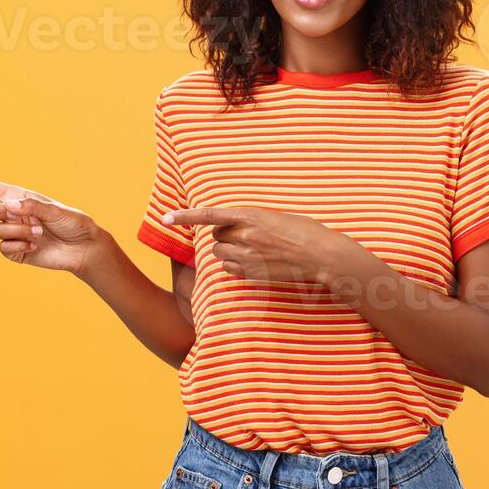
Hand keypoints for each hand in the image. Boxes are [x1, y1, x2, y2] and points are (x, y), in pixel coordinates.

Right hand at [0, 170, 105, 273]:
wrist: (82, 248)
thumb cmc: (73, 222)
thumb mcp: (56, 210)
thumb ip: (33, 206)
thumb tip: (10, 205)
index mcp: (17, 197)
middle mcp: (11, 213)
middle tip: (17, 215)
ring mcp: (12, 233)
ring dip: (16, 231)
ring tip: (38, 234)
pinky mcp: (15, 251)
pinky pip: (4, 248)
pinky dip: (18, 246)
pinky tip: (34, 246)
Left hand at [159, 206, 370, 286]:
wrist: (322, 256)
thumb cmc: (304, 231)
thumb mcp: (275, 217)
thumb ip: (250, 220)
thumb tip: (232, 226)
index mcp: (251, 215)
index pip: (210, 215)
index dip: (185, 216)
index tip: (166, 217)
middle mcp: (245, 236)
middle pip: (215, 237)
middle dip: (224, 236)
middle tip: (246, 236)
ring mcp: (248, 257)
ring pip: (220, 254)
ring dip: (229, 251)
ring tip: (254, 250)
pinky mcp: (252, 274)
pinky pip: (231, 269)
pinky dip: (237, 265)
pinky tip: (257, 262)